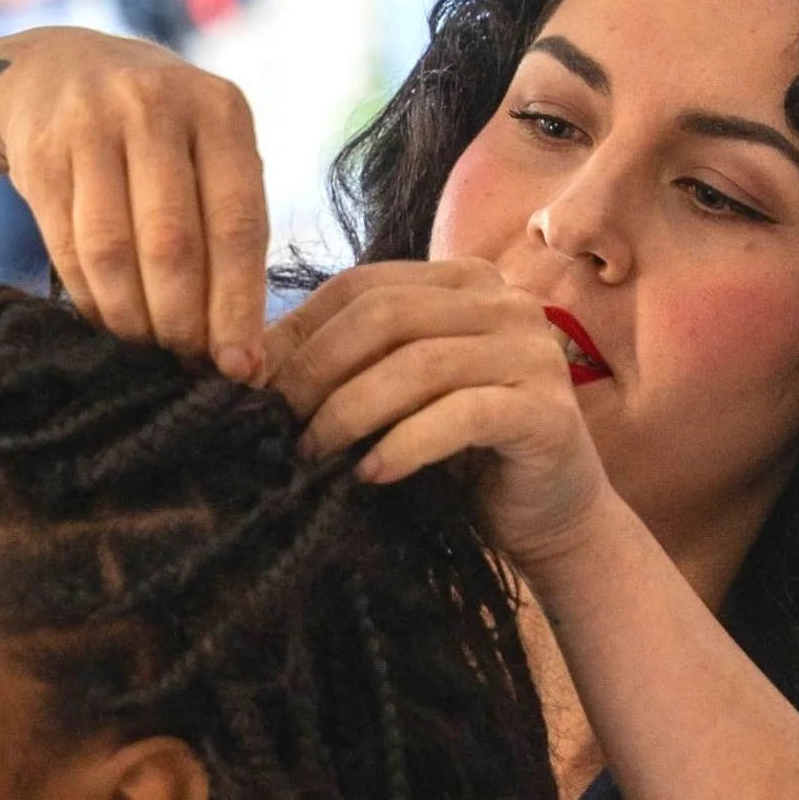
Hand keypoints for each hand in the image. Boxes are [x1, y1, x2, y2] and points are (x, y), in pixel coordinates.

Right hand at [0, 26, 269, 368]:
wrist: (56, 72)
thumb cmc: (157, 133)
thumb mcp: (207, 148)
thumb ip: (229, 224)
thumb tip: (243, 348)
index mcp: (220, 109)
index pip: (238, 224)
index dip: (238, 305)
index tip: (240, 367)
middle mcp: (156, 106)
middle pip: (173, 244)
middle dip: (182, 322)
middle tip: (187, 365)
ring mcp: (90, 124)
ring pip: (113, 251)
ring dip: (132, 319)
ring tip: (148, 350)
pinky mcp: (38, 152)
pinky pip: (67, 248)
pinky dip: (91, 299)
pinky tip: (109, 323)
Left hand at [262, 259, 614, 571]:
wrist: (550, 518)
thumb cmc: (461, 457)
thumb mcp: (397, 397)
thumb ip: (350, 366)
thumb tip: (250, 365)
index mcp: (463, 281)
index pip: (362, 286)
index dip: (297, 330)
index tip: (248, 381)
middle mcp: (505, 301)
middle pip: (387, 315)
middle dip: (317, 369)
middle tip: (273, 421)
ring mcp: (532, 352)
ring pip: (419, 364)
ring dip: (350, 410)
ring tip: (310, 453)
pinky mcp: (547, 410)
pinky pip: (461, 415)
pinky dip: (405, 444)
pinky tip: (369, 474)